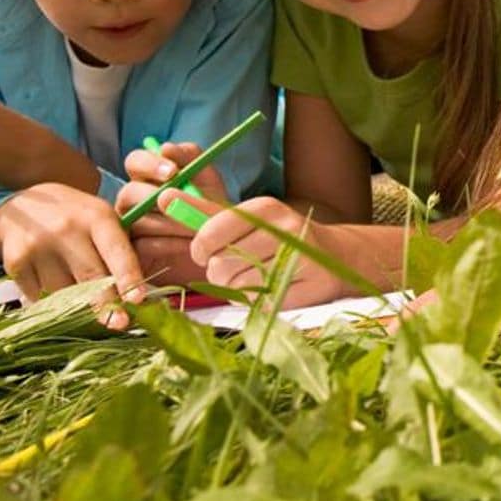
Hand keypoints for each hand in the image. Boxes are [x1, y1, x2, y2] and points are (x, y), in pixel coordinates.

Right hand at [0, 183, 144, 329]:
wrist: (23, 206)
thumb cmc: (76, 219)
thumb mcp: (101, 221)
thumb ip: (120, 251)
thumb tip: (138, 299)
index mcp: (97, 217)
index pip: (116, 251)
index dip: (128, 277)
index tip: (138, 300)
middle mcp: (67, 229)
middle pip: (90, 277)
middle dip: (107, 306)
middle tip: (120, 324)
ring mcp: (38, 246)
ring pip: (65, 294)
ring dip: (80, 308)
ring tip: (88, 308)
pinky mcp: (15, 263)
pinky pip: (40, 297)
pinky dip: (53, 304)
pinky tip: (58, 295)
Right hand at [116, 142, 230, 287]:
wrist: (221, 247)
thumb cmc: (210, 208)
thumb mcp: (208, 181)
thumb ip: (191, 159)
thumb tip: (166, 148)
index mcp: (148, 177)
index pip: (135, 161)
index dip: (150, 164)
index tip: (174, 171)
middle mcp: (134, 200)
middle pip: (129, 191)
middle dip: (155, 196)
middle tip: (177, 201)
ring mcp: (130, 226)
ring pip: (139, 220)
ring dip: (171, 222)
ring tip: (196, 227)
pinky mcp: (134, 252)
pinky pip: (143, 244)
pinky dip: (169, 243)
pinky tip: (189, 245)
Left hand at [181, 195, 356, 308]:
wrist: (336, 258)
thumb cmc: (280, 238)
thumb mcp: (246, 220)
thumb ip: (205, 212)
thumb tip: (163, 196)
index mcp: (266, 208)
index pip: (210, 232)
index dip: (201, 248)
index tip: (205, 251)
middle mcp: (285, 229)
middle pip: (220, 265)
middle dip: (221, 272)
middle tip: (239, 266)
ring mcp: (298, 260)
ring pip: (238, 287)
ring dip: (240, 288)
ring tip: (258, 277)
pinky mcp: (305, 288)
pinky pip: (259, 303)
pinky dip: (259, 301)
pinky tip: (274, 288)